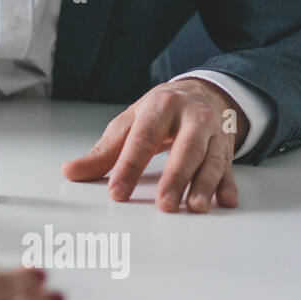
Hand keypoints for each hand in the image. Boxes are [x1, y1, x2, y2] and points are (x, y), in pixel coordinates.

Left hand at [61, 78, 243, 212]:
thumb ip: (103, 151)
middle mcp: (191, 117)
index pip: (142, 139)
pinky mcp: (227, 148)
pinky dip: (228, 186)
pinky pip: (229, 169)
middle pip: (185, 148)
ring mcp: (213, 133)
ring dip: (204, 185)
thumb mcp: (129, 123)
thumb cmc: (160, 112)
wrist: (203, 92)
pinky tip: (225, 202)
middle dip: (175, 177)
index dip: (129, 166)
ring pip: (211, 160)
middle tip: (164, 205)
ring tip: (194, 207)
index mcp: (160, 108)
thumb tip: (70, 172)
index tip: (117, 192)